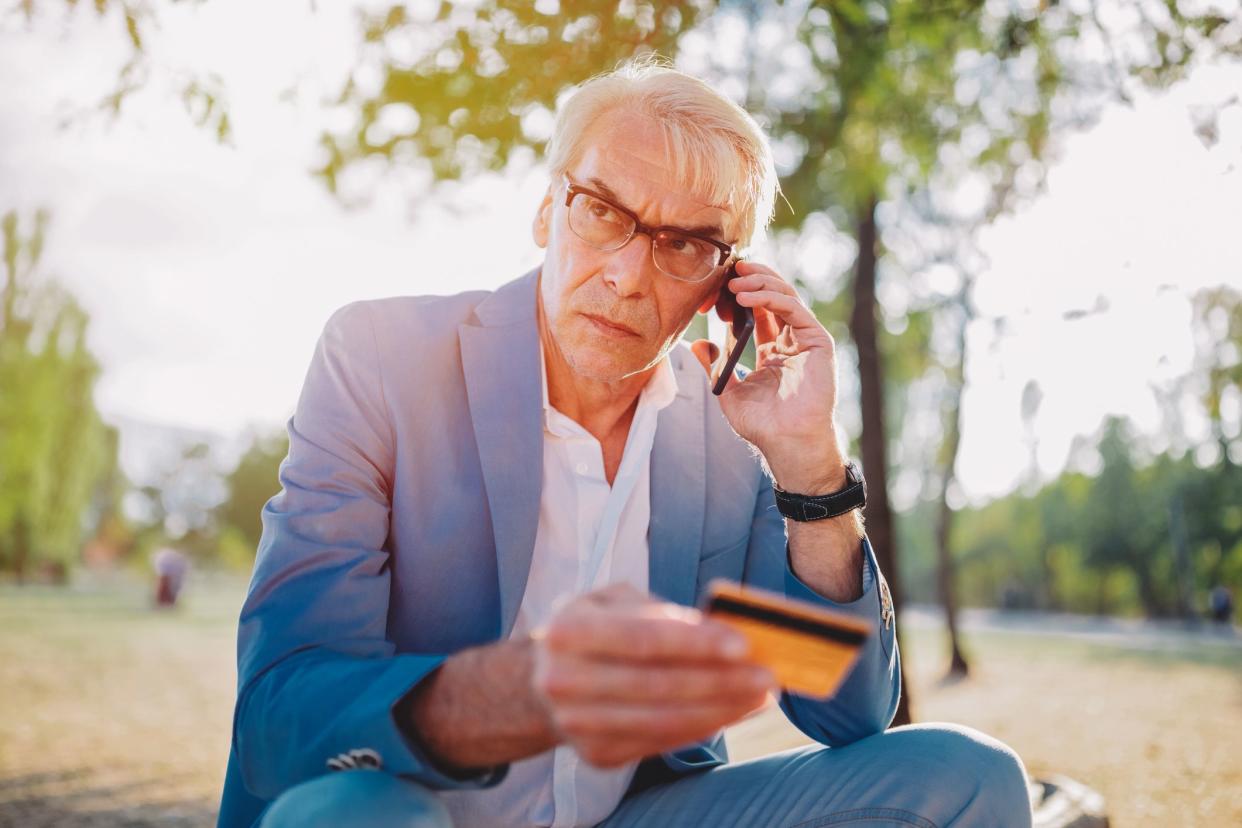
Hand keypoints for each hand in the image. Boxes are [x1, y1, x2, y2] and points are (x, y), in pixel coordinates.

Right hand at [530, 584, 775, 767]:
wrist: (543, 680)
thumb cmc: (593, 628)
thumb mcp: (614, 600)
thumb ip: (660, 611)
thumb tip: (722, 631)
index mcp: (567, 630)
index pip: (643, 639)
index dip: (695, 643)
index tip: (743, 644)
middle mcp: (564, 680)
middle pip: (658, 684)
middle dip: (720, 681)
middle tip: (766, 675)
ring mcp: (577, 724)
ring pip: (663, 720)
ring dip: (720, 710)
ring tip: (760, 696)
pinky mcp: (595, 754)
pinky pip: (661, 742)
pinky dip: (703, 727)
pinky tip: (732, 711)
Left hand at [690, 261, 844, 490]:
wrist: (786, 442)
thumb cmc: (762, 424)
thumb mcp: (728, 390)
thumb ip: (714, 366)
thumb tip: (696, 344)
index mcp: (771, 350)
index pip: (755, 311)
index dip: (734, 297)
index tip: (711, 293)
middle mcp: (789, 340)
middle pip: (771, 296)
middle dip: (748, 279)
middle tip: (725, 271)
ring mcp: (804, 339)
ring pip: (784, 295)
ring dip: (758, 282)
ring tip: (733, 281)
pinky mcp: (817, 341)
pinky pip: (793, 309)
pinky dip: (770, 297)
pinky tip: (746, 298)